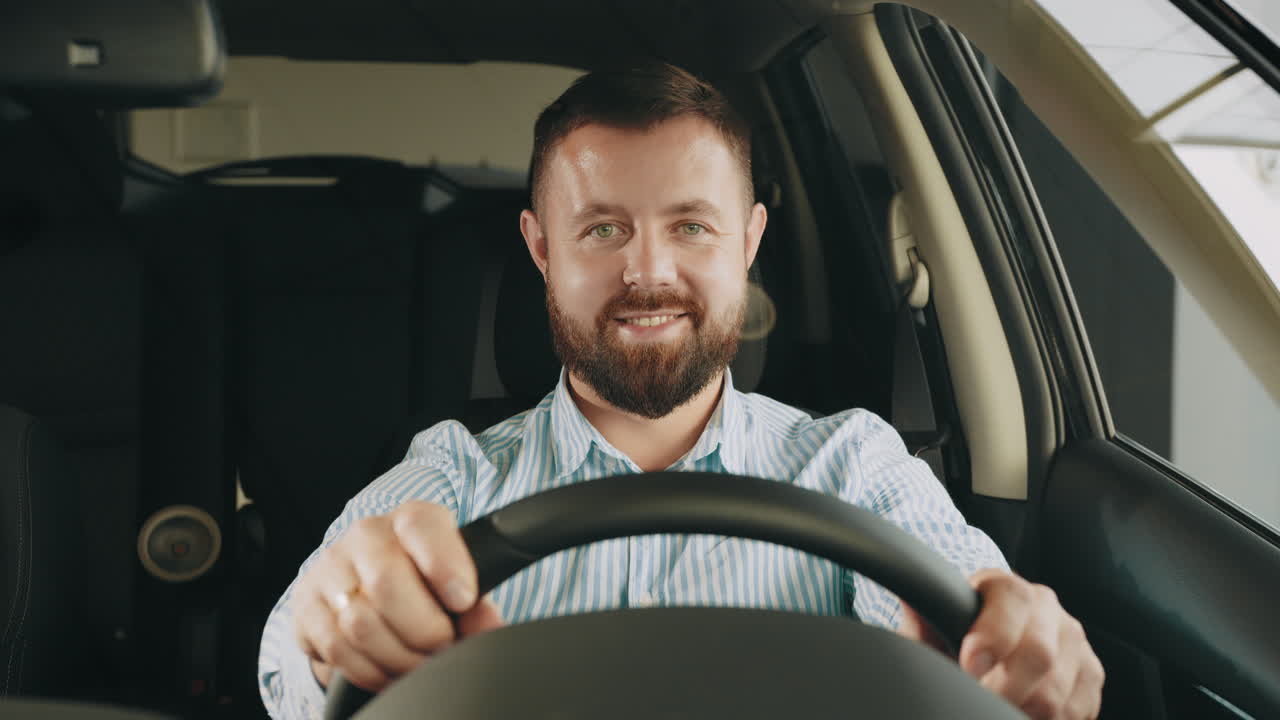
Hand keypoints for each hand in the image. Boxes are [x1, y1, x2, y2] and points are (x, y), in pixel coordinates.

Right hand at [291, 501, 504, 690]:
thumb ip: (475, 603)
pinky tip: (389, 670)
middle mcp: (365, 536)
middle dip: (424, 630)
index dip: (445, 565)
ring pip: (360, 624)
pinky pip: (337, 648)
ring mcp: (330, 570)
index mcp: (410, 520)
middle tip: (444, 648)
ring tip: (420, 664)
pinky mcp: (306, 607)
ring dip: (399, 657)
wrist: (364, 586)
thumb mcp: (454, 582)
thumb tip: (487, 623)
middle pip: (387, 583)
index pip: (422, 526)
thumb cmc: (422, 583)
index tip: (463, 601)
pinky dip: (370, 671)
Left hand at [898, 569, 1103, 718]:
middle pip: (1040, 653)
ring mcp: (1073, 639)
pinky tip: (1023, 713)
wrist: (990, 652)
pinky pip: (1077, 710)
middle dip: (1006, 690)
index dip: (993, 636)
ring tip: (997, 708)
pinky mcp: (1091, 673)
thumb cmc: (956, 639)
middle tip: (980, 702)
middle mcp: (1046, 606)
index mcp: (1005, 586)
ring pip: (1058, 691)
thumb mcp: (934, 629)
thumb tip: (914, 600)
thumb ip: (924, 621)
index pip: (1012, 600)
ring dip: (1024, 711)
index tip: (969, 666)